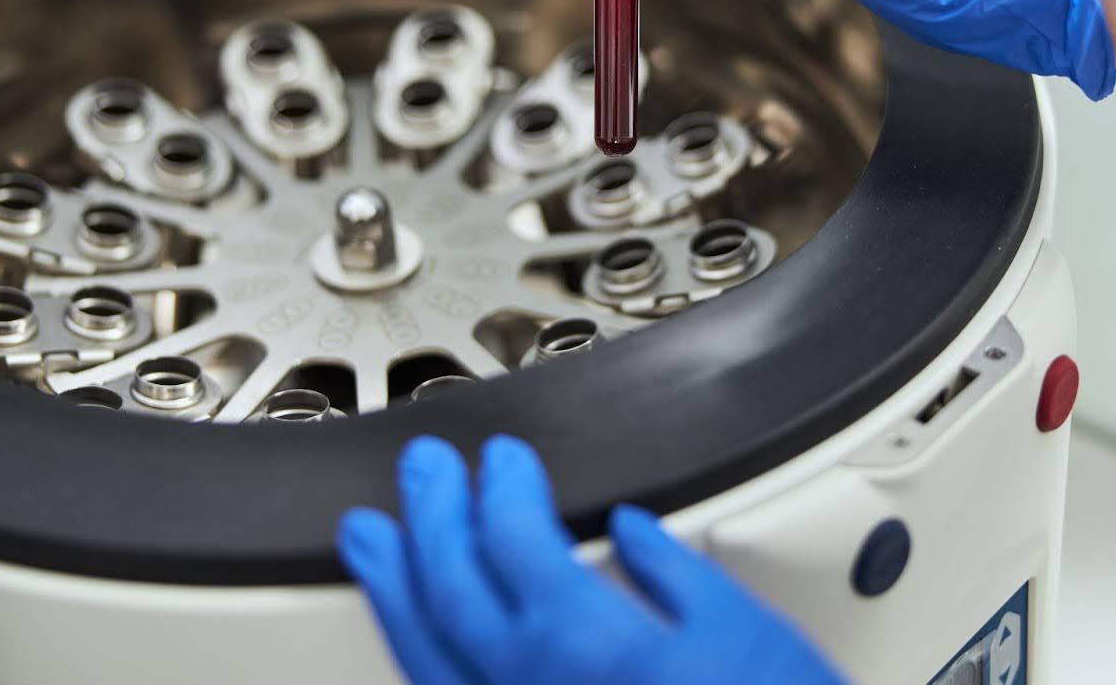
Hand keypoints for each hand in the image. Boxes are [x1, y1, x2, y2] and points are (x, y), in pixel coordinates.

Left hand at [336, 434, 845, 684]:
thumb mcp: (744, 630)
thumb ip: (674, 572)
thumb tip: (630, 531)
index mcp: (585, 644)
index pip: (512, 539)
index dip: (501, 486)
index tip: (502, 459)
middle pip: (450, 587)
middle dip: (431, 516)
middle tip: (423, 470)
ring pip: (425, 654)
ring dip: (393, 588)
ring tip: (371, 542)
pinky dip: (417, 657)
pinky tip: (412, 634)